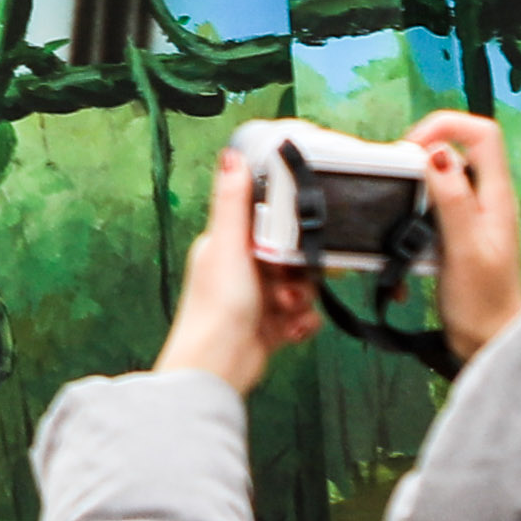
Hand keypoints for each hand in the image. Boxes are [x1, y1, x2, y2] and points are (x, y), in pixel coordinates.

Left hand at [158, 144, 328, 393]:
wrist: (218, 366)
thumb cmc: (215, 308)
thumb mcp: (228, 245)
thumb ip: (232, 201)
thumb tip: (230, 155)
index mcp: (228, 245)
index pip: (269, 224)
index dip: (290, 230)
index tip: (304, 237)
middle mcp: (242, 270)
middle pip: (292, 257)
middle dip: (301, 272)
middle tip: (292, 284)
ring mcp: (256, 299)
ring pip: (301, 287)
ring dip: (302, 299)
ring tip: (286, 308)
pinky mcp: (269, 326)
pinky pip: (302, 317)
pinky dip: (302, 324)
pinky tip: (292, 329)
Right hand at [409, 109, 520, 362]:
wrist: (489, 340)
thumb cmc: (485, 304)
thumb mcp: (465, 250)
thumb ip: (453, 201)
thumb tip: (438, 154)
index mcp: (496, 196)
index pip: (482, 132)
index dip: (446, 127)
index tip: (413, 149)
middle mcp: (487, 199)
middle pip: (456, 148)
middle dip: (421, 156)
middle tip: (398, 181)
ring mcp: (473, 215)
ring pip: (440, 178)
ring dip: (415, 190)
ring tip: (399, 213)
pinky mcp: (457, 233)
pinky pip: (432, 208)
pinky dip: (413, 217)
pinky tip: (407, 242)